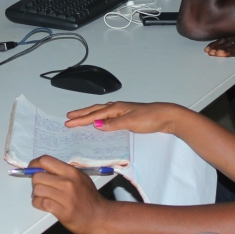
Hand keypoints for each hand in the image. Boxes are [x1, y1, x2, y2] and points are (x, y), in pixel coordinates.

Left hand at [29, 155, 106, 233]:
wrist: (100, 216)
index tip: (33, 169)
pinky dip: (38, 203)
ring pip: (37, 190)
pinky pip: (40, 203)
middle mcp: (68, 182)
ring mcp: (65, 197)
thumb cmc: (89, 197)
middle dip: (36, 182)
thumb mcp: (80, 178)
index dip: (34, 164)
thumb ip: (63, 172)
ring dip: (37, 194)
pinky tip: (45, 204)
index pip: (45, 161)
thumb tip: (42, 169)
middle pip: (37, 176)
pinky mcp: (62, 211)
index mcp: (71, 172)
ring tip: (44, 197)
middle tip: (41, 187)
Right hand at [65, 101, 184, 133]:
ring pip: (100, 112)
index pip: (94, 115)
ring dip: (89, 114)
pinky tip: (99, 122)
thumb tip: (96, 124)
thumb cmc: (150, 118)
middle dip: (81, 114)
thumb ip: (113, 124)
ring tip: (79, 116)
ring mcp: (122, 112)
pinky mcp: (127, 117)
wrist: (166, 117)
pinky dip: (99, 118)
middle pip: (95, 110)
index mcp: (116, 108)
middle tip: (68, 116)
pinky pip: (107, 117)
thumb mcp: (131, 122)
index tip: (68, 122)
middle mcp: (117, 108)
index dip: (81, 119)